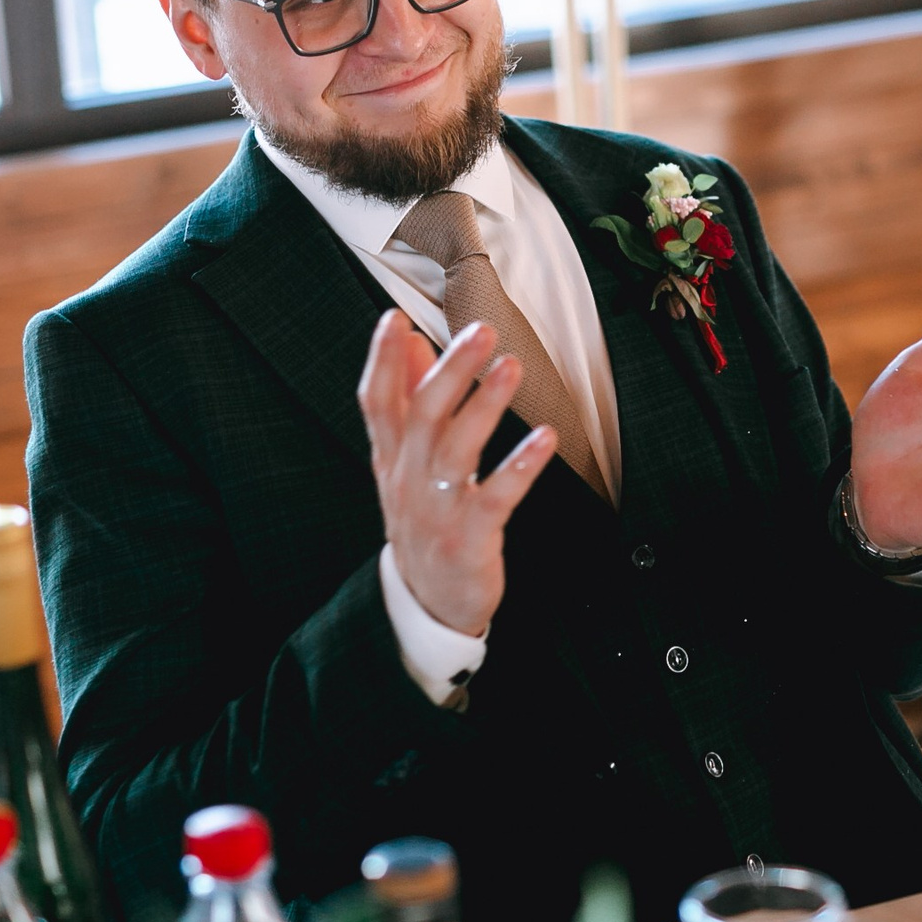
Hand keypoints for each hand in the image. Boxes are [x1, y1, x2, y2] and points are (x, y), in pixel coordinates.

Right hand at [356, 311, 554, 637]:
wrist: (427, 602)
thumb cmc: (423, 518)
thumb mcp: (404, 462)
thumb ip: (408, 400)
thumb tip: (413, 342)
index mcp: (391, 457)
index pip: (376, 402)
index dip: (382, 360)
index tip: (394, 318)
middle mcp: (408, 478)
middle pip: (421, 415)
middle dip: (450, 370)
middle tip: (480, 330)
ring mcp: (438, 508)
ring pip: (456, 450)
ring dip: (485, 405)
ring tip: (512, 366)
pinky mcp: (470, 537)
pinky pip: (495, 498)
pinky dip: (520, 467)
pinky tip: (546, 439)